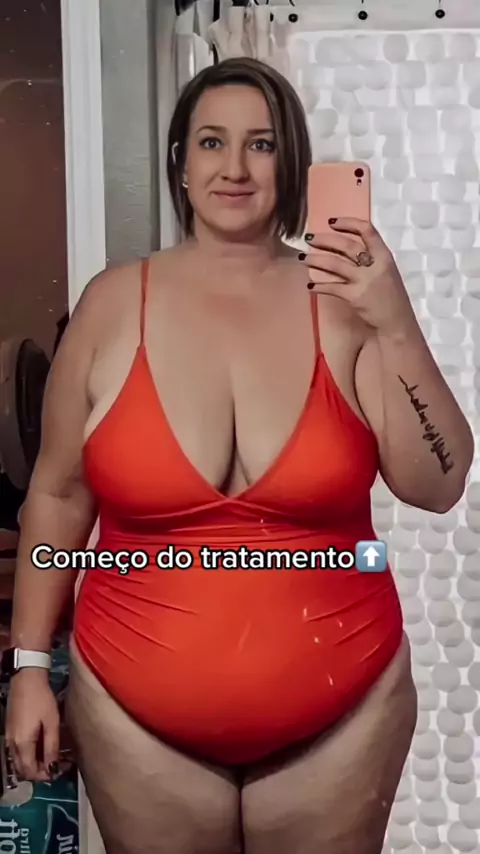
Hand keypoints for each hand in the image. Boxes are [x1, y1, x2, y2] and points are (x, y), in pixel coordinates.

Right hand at [5, 669, 59, 781]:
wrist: (26, 679)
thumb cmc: (42, 699)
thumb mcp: (52, 722)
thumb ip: (51, 747)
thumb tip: (52, 768)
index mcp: (22, 744)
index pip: (29, 771)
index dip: (43, 776)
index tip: (56, 772)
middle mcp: (12, 744)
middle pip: (21, 769)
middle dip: (37, 772)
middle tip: (53, 766)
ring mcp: (9, 737)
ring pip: (18, 761)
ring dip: (32, 764)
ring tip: (49, 757)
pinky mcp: (10, 730)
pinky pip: (16, 751)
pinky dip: (27, 755)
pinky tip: (40, 747)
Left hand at [300, 218, 416, 335]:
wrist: (397, 322)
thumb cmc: (391, 298)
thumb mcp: (387, 272)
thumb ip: (371, 260)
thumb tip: (345, 249)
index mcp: (385, 256)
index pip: (367, 231)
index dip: (348, 223)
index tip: (331, 222)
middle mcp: (374, 266)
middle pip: (346, 245)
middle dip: (324, 240)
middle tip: (309, 238)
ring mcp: (363, 281)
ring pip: (334, 264)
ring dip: (315, 259)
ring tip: (303, 258)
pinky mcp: (354, 297)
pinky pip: (331, 287)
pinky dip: (318, 286)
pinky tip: (310, 286)